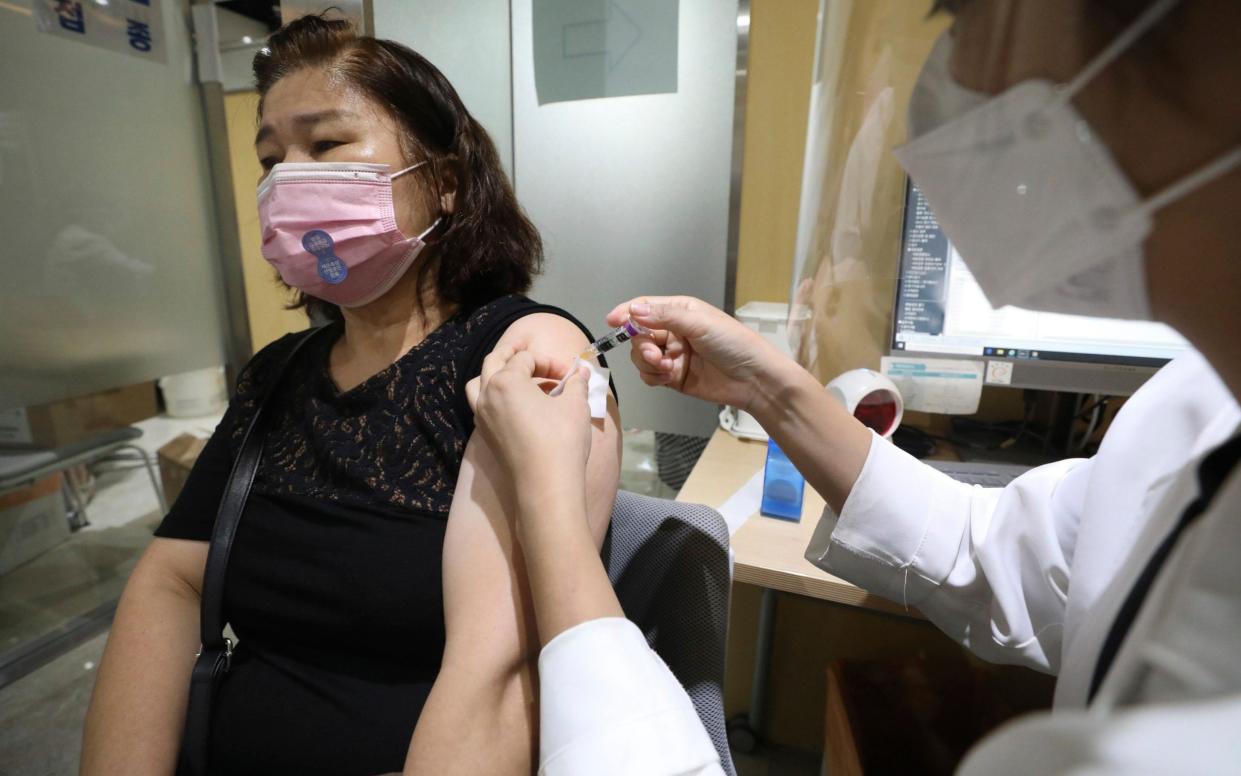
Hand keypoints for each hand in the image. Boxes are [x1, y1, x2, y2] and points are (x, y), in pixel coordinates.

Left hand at [468, 343, 593, 494]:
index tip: (571, 374)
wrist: (546, 487)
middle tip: (528, 348)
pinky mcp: (485, 436)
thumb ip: (577, 383)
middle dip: (514, 353)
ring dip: (496, 374)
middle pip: (494, 362)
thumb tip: (583, 372)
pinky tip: (515, 403)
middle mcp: (487, 395)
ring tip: (514, 374)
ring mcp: (482, 417)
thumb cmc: (561, 440)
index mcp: (505, 381)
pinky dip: (495, 396)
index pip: (527, 359)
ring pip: (479, 383)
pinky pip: (483, 405)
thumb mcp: (575, 405)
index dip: (551, 361)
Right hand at [606, 296, 788, 412]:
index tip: (612, 322)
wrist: (753, 379)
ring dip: (648, 363)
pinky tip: (668, 377)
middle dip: (642, 346)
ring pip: (642, 357)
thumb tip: (634, 310)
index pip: (645, 307)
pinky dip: (653, 376)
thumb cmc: (734, 343)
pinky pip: (650, 375)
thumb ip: (664, 316)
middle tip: (656, 356)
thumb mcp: (699, 323)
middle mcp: (674, 331)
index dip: (627, 313)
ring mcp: (673, 355)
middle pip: (639, 335)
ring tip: (667, 368)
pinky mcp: (673, 377)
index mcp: (680, 311)